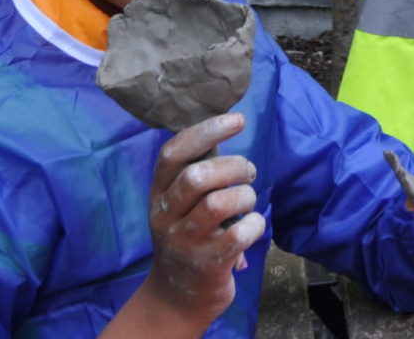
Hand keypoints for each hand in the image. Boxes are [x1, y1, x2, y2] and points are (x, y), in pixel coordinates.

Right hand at [138, 113, 265, 322]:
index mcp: (158, 194)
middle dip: (234, 166)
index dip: (206, 131)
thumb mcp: (180, 203)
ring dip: (245, 196)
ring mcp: (184, 242)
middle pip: (197, 177)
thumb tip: (229, 123)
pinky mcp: (207, 264)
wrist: (178, 295)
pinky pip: (239, 234)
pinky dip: (255, 224)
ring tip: (248, 201)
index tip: (238, 120)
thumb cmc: (191, 234)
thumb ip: (198, 170)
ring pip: (218, 203)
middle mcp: (165, 217)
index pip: (172, 154)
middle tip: (247, 173)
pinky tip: (252, 226)